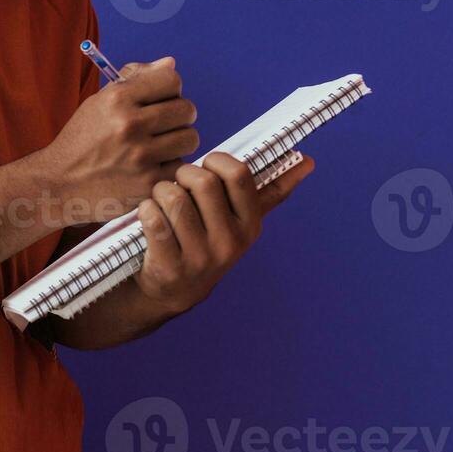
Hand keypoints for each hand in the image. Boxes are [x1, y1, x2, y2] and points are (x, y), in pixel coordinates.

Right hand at [39, 56, 199, 224]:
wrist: (60, 182)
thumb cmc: (82, 139)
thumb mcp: (99, 102)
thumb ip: (135, 79)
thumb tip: (171, 63)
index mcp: (116, 99)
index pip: (172, 80)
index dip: (170, 89)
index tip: (161, 100)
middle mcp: (129, 124)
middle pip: (186, 109)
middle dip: (178, 116)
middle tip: (162, 126)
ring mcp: (140, 155)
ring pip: (190, 137)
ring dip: (179, 142)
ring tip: (159, 146)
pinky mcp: (148, 182)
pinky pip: (181, 165)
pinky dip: (170, 166)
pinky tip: (152, 167)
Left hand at [133, 150, 315, 315]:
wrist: (172, 290)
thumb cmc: (207, 242)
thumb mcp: (240, 221)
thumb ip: (270, 191)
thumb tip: (307, 161)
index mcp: (250, 226)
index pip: (238, 174)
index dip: (216, 161)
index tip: (207, 167)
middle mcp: (230, 243)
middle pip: (202, 181)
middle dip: (183, 173)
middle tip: (179, 184)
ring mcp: (200, 257)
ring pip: (173, 196)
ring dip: (160, 191)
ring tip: (162, 202)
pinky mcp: (170, 266)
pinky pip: (152, 217)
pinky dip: (145, 210)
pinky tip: (149, 218)